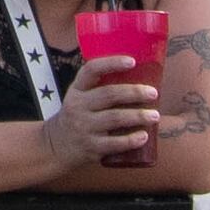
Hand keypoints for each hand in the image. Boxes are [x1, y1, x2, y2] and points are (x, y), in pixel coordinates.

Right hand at [40, 55, 161, 172]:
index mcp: (77, 90)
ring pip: (115, 118)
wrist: (55, 146)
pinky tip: (144, 136)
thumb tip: (139, 76)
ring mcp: (84, 127)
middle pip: (109, 94)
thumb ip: (99, 87)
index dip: (112, 63)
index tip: (133, 61)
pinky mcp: (91, 147)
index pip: (91, 70)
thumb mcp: (79, 97)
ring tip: (155, 115)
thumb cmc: (77, 116)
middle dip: (134, 92)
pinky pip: (114, 143)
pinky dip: (131, 140)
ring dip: (138, 116)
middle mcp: (78, 106)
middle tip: (153, 93)